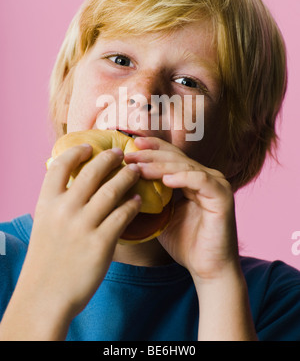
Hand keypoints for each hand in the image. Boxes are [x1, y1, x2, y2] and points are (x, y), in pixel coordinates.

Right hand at [18, 144, 141, 321]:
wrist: (45, 296)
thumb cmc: (46, 260)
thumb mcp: (44, 225)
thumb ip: (58, 204)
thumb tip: (74, 185)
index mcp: (47, 203)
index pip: (60, 165)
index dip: (77, 152)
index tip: (89, 147)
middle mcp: (64, 210)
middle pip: (92, 172)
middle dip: (110, 158)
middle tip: (121, 153)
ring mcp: (83, 226)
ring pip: (112, 189)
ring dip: (127, 176)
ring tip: (135, 171)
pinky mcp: (101, 243)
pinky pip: (123, 215)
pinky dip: (132, 204)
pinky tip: (138, 200)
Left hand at [125, 137, 238, 281]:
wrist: (208, 270)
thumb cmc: (186, 244)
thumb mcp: (162, 216)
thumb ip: (151, 199)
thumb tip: (123, 187)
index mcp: (193, 179)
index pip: (171, 156)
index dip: (151, 148)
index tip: (129, 144)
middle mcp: (206, 177)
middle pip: (176, 158)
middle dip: (150, 154)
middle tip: (129, 152)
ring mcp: (216, 184)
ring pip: (184, 166)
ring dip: (160, 165)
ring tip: (139, 167)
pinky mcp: (222, 196)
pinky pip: (200, 180)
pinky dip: (182, 178)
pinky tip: (165, 179)